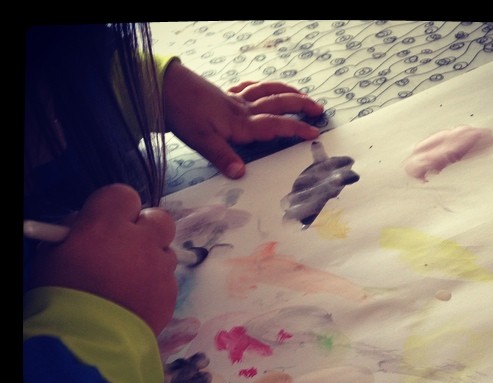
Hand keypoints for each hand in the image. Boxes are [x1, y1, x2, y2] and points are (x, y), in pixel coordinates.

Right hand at [27, 184, 177, 335]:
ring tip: (130, 280)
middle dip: (146, 228)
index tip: (105, 223)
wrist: (89, 342)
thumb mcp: (52, 257)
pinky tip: (137, 300)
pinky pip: (168, 280)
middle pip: (159, 218)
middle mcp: (141, 240)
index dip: (116, 209)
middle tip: (128, 245)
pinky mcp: (171, 293)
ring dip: (152, 259)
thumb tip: (84, 228)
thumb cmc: (61, 297)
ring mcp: (160, 267)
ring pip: (166, 251)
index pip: (123, 195)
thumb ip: (74, 235)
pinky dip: (156, 285)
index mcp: (106, 224)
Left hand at [163, 62, 324, 178]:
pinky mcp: (223, 94)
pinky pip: (248, 88)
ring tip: (302, 95)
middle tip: (319, 110)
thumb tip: (242, 174)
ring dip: (287, 93)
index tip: (315, 133)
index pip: (275, 126)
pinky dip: (260, 87)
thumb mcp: (201, 140)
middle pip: (278, 104)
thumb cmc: (182, 114)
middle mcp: (242, 109)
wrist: (162, 87)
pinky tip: (264, 88)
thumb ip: (223, 157)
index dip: (296, 129)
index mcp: (241, 124)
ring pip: (267, 92)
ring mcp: (233, 99)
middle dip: (300, 106)